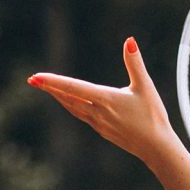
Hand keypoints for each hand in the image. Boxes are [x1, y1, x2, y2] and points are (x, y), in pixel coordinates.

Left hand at [26, 37, 180, 163]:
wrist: (156, 148)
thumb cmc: (153, 117)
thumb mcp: (146, 87)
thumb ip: (135, 63)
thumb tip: (130, 41)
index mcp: (106, 100)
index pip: (73, 88)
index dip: (53, 81)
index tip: (36, 77)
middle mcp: (98, 113)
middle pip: (67, 98)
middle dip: (49, 88)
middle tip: (33, 80)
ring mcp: (99, 124)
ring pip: (72, 108)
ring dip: (59, 98)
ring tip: (48, 90)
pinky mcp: (103, 131)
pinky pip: (82, 116)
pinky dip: (72, 107)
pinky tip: (72, 104)